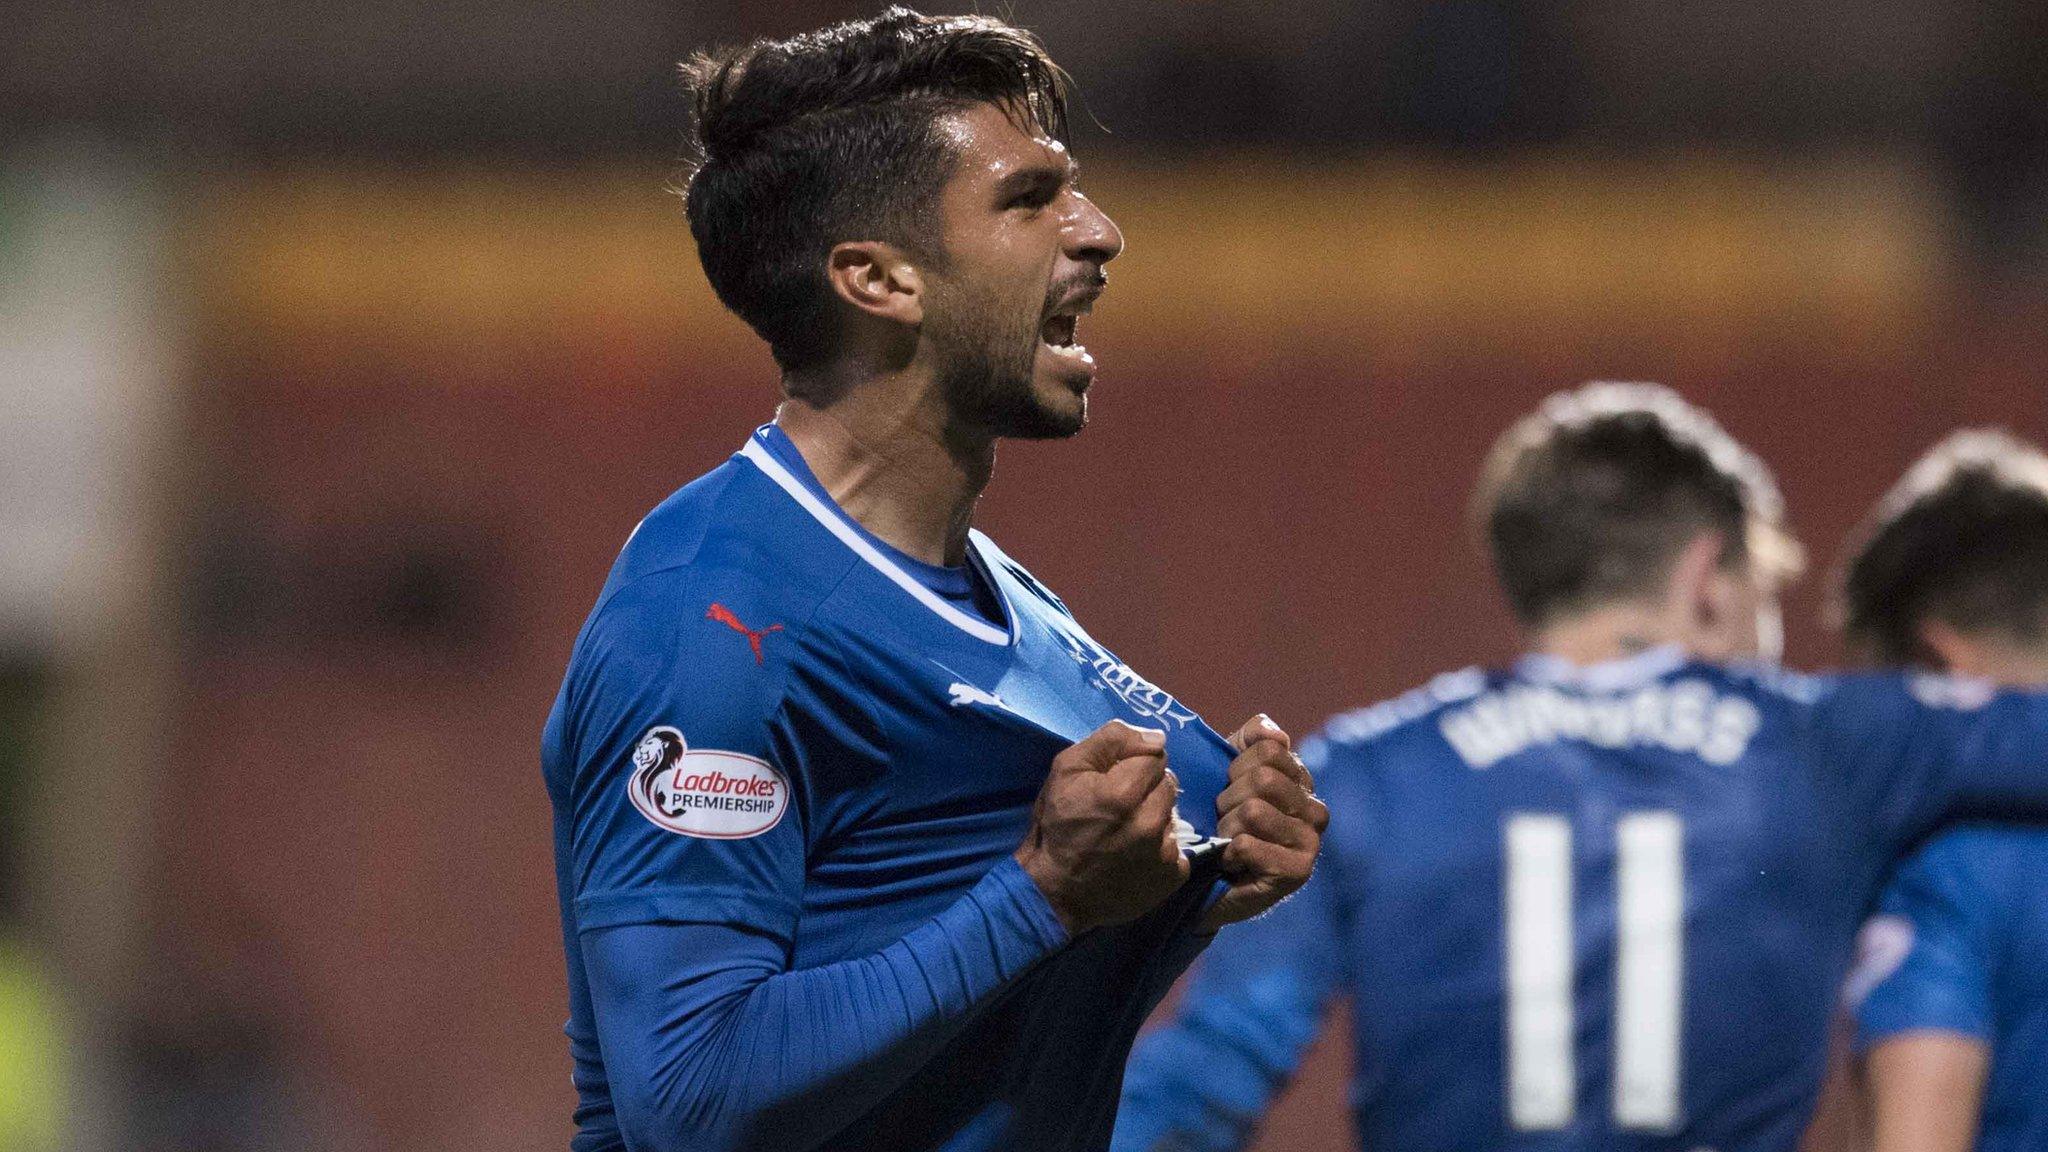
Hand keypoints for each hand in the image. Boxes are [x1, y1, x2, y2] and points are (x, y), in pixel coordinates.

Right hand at [1015, 719, 1190, 935]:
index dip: (1134, 763)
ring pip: (1173, 814)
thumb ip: (1110, 741)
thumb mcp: (1066, 769)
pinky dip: (1161, 848)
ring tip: (1127, 831)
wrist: (1054, 892)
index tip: (1115, 778)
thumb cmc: (1056, 827)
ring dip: (1155, 816)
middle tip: (1120, 805)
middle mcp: (1152, 821)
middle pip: (1168, 783)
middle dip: (1147, 788)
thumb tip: (1156, 737)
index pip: (1156, 756)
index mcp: (1125, 792)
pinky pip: (1178, 847)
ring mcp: (1165, 851)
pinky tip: (1137, 855)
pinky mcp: (1173, 876)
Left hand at [1198, 715, 1328, 932]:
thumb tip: (1273, 733)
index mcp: (1303, 781)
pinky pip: (1246, 845)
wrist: (1208, 881)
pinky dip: (1228, 853)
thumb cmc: (1220, 821)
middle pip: (1263, 779)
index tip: (1230, 789)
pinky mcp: (1297, 872)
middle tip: (1226, 820)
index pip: (1269, 749)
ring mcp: (1311, 842)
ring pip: (1253, 811)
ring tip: (1229, 841)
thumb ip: (1251, 740)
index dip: (1235, 768)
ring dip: (1227, 828)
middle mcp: (1316, 810)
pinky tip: (1233, 863)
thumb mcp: (1230, 772)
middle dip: (1228, 800)